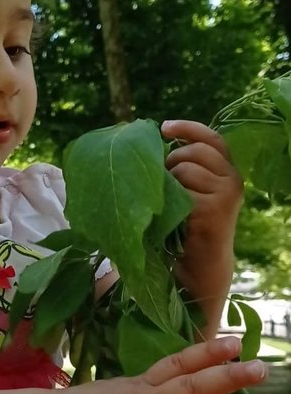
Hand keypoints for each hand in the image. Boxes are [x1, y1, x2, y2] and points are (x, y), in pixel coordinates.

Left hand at [161, 119, 242, 246]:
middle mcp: (233, 180)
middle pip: (193, 152)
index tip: (164, 128)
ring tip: (169, 202)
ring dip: (169, 182)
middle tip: (164, 181)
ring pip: (185, 170)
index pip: (211, 138)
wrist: (202, 265)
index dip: (187, 128)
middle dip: (171, 161)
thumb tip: (161, 142)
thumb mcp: (194, 191)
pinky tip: (172, 215)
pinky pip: (182, 192)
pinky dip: (171, 201)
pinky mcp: (214, 210)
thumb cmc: (190, 226)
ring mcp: (226, 195)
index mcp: (228, 171)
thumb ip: (189, 168)